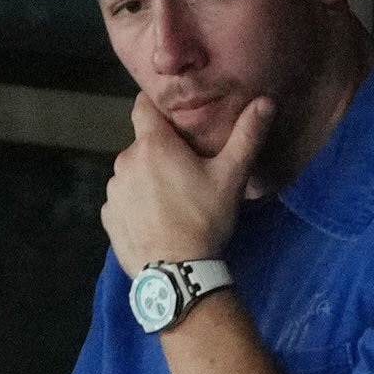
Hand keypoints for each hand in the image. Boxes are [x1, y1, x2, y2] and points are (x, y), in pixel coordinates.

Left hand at [101, 92, 268, 273]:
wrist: (176, 273)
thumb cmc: (205, 219)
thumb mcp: (232, 175)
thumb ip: (247, 135)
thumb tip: (266, 101)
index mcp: (152, 145)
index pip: (143, 107)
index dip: (156, 105)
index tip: (172, 112)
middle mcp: (124, 163)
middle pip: (142, 144)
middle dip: (160, 150)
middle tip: (186, 167)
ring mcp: (113, 192)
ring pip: (131, 172)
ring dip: (147, 177)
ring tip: (172, 197)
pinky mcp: (107, 217)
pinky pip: (123, 199)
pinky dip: (136, 202)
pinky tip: (157, 216)